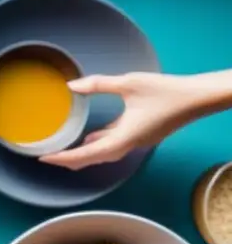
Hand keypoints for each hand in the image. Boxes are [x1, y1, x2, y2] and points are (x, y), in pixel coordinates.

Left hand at [40, 72, 221, 169]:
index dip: (65, 158)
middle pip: (94, 158)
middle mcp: (129, 144)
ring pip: (105, 151)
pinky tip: (91, 137)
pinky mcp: (142, 133)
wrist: (198, 98)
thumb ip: (99, 85)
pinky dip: (99, 142)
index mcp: (124, 138)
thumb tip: (72, 85)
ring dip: (84, 153)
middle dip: (71, 160)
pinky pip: (115, 142)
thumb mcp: (128, 84)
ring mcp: (137, 140)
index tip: (45, 159)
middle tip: (49, 157)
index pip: (87, 155)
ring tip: (64, 152)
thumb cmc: (165, 91)